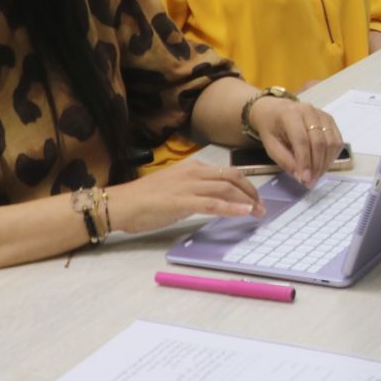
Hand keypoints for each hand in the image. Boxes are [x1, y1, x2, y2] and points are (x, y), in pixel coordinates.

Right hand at [108, 161, 264, 232]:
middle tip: (262, 206)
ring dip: (246, 201)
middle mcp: (192, 172)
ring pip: (225, 189)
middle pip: (232, 178)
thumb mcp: (175, 189)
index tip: (256, 198)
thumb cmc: (143, 200)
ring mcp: (187, 186)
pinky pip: (212, 203)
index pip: (227, 172)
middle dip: (251, 192)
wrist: (119, 204)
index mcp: (192, 168)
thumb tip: (214, 199)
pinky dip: (231, 208)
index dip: (246, 185)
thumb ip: (195, 190)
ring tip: (257, 212)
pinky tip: (243, 212)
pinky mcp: (180, 201)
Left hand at [247, 94, 341, 186]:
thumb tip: (300, 175)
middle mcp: (309, 111)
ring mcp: (322, 115)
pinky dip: (332, 156)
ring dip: (326, 163)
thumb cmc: (272, 128)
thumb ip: (284, 159)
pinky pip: (337, 141)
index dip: (305, 162)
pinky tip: (323, 165)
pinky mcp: (330, 120)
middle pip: (320, 142)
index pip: (302, 140)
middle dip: (317, 166)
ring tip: (316, 176)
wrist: (276, 110)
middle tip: (311, 182)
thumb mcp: (270, 144)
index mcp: (290, 115)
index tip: (305, 179)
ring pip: (331, 143)